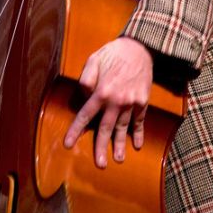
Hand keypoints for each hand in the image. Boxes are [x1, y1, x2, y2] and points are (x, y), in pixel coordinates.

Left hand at [64, 37, 152, 167]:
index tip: (68, 144)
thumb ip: (86, 79)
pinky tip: (137, 146)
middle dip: (101, 147)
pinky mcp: (143, 101)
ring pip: (123, 128)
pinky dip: (139, 133)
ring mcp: (132, 102)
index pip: (85, 115)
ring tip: (117, 160)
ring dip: (120, 145)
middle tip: (99, 164)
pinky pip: (140, 121)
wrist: (140, 47)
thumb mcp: (93, 60)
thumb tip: (84, 96)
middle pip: (106, 128)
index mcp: (101, 91)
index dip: (76, 130)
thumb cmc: (113, 53)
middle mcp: (116, 101)